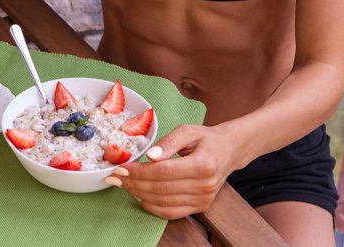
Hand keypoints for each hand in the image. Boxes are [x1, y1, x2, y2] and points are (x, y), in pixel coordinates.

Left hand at [105, 124, 240, 219]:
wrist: (229, 151)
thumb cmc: (206, 139)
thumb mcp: (188, 131)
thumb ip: (168, 141)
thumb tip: (150, 155)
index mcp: (204, 164)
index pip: (164, 171)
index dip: (139, 172)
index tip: (121, 168)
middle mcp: (205, 185)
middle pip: (161, 188)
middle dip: (134, 183)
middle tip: (115, 177)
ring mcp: (203, 199)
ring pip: (163, 202)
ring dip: (139, 194)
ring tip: (123, 185)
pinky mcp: (200, 207)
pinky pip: (171, 212)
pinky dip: (151, 206)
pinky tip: (138, 196)